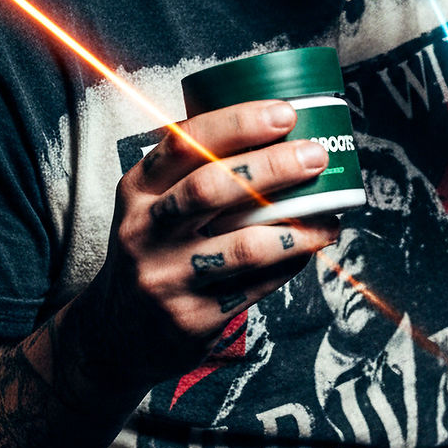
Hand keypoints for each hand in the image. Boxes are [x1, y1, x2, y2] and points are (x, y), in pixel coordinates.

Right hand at [89, 99, 336, 387]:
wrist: (118, 334)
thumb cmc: (154, 251)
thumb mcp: (151, 206)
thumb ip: (192, 172)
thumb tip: (272, 130)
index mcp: (137, 191)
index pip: (184, 143)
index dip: (237, 124)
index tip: (284, 113)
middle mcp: (145, 232)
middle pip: (211, 189)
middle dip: (272, 167)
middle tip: (315, 156)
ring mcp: (168, 278)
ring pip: (243, 246)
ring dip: (297, 227)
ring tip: (329, 213)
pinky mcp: (192, 318)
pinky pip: (255, 286)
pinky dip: (290, 263)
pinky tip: (309, 247)